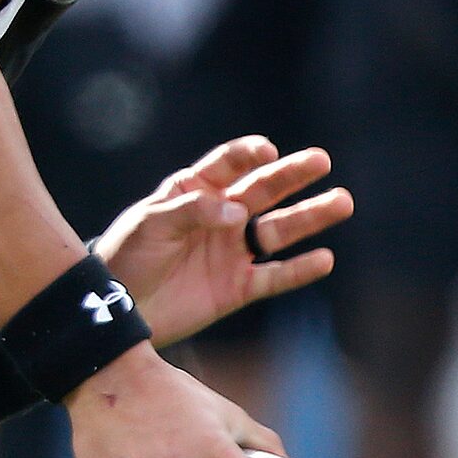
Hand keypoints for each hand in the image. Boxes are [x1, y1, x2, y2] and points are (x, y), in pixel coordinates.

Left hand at [96, 136, 348, 347]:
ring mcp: (232, 251)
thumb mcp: (148, 225)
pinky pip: (276, 276)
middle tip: (320, 160)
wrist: (116, 307)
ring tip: (341, 202)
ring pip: (279, 230)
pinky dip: (299, 269)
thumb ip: (191, 211)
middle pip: (263, 190)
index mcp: (193, 192)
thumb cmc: (125, 256)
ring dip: (309, 217)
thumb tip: (238, 213)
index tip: (266, 150)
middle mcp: (219, 217)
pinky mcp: (238, 287)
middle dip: (291, 174)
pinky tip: (324, 259)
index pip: (227, 165)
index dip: (247, 155)